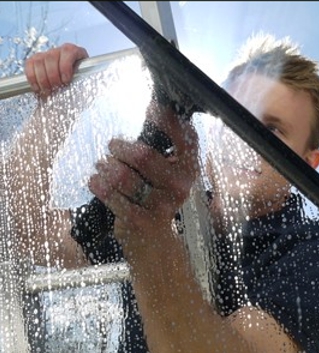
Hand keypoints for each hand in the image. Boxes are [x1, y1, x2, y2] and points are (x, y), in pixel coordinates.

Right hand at [25, 43, 88, 99]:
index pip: (68, 52)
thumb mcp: (86, 80)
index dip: (65, 66)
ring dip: (42, 78)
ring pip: (39, 61)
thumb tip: (82, 89)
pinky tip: (37, 88)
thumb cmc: (81, 82)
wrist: (73, 84)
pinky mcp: (36, 59)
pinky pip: (29, 64)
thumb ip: (84, 81)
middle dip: (52, 75)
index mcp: (75, 51)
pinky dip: (32, 77)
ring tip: (48, 91)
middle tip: (56, 88)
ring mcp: (47, 53)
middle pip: (51, 57)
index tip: (66, 80)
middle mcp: (60, 50)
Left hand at [88, 104, 199, 252]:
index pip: (186, 138)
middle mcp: (180, 186)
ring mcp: (162, 205)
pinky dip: (97, 184)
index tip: (151, 109)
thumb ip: (162, 150)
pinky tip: (95, 180)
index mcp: (190, 170)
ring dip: (106, 166)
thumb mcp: (166, 176)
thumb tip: (153, 110)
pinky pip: (110, 195)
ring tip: (101, 165)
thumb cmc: (156, 201)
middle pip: (144, 155)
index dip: (168, 120)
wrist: (155, 244)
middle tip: (112, 145)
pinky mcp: (141, 220)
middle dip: (120, 148)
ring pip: (123, 175)